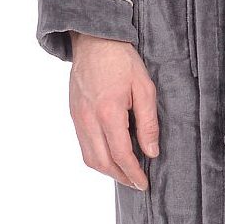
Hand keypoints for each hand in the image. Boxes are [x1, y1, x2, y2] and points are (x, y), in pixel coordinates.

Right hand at [68, 32, 159, 190]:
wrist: (95, 40)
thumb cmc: (122, 60)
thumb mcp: (144, 86)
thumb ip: (148, 122)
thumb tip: (151, 152)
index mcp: (108, 111)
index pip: (121, 154)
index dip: (133, 173)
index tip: (144, 183)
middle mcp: (88, 119)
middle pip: (102, 162)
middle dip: (120, 177)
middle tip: (137, 182)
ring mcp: (77, 118)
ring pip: (89, 157)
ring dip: (107, 170)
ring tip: (125, 172)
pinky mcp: (73, 114)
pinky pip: (83, 145)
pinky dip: (97, 157)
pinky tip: (110, 155)